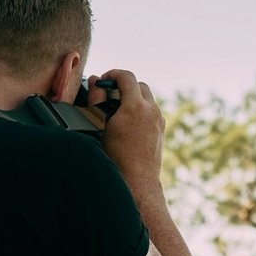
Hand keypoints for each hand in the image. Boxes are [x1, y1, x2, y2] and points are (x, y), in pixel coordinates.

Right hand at [87, 69, 163, 193]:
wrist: (137, 180)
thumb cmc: (116, 157)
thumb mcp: (100, 126)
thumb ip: (97, 101)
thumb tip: (94, 82)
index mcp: (135, 107)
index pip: (126, 77)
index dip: (112, 75)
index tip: (103, 80)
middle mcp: (151, 110)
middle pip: (139, 85)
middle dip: (124, 86)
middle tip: (108, 94)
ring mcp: (159, 120)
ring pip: (147, 98)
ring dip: (133, 98)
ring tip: (117, 110)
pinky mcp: (161, 129)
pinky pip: (151, 111)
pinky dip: (140, 110)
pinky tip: (127, 123)